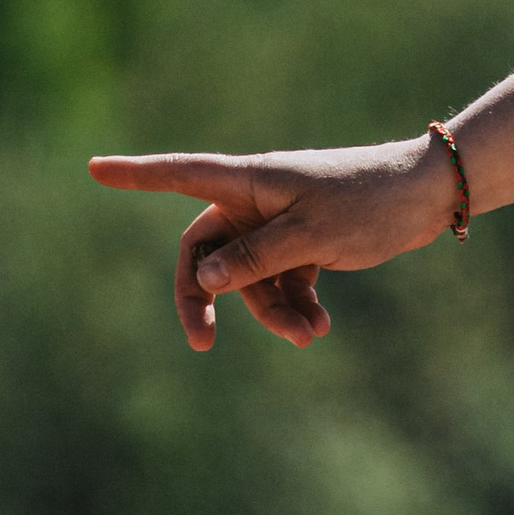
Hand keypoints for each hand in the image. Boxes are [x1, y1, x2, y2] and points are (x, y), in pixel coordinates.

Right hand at [87, 138, 456, 349]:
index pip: (177, 177)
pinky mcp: (302, 246)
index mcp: (246, 181)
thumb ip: (255, 259)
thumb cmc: (365, 204)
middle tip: (202, 344)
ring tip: (310, 335)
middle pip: (206, 251)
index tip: (93, 170)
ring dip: (272, 313)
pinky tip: (319, 326)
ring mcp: (276, 225)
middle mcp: (253, 200)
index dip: (135, 176)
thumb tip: (206, 280)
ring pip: (249, 279)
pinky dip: (296, 308)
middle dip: (207, 298)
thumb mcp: (308, 237)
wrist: (420, 200)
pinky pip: (281, 284)